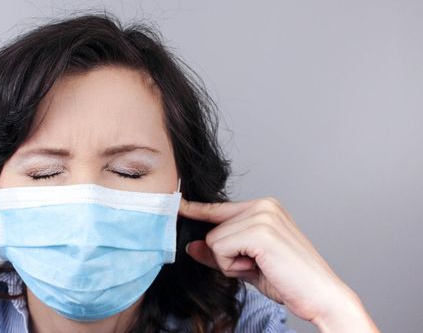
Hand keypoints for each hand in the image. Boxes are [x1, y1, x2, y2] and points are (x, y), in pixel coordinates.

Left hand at [179, 197, 378, 331]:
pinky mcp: (259, 231)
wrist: (322, 297)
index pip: (219, 208)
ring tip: (261, 267)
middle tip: (257, 266)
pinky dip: (232, 266)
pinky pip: (220, 248)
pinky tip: (258, 268)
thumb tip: (191, 247)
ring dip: (230, 262)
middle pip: (212, 229)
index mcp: (264, 208)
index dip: (197, 210)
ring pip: (214, 240)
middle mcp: (263, 205)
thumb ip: (220, 253)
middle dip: (226, 255)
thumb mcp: (247, 266)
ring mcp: (262, 216)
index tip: (178, 204)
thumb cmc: (290, 281)